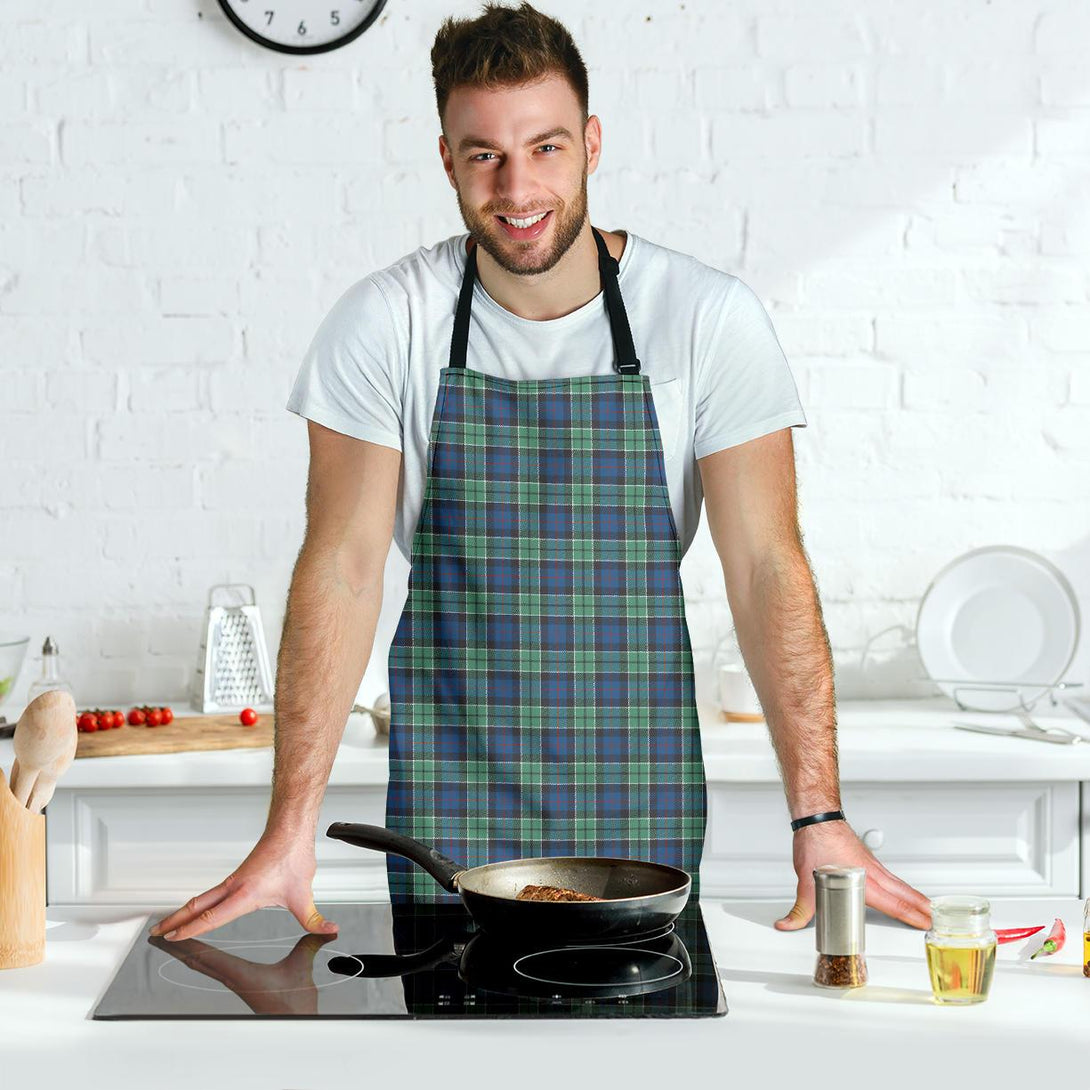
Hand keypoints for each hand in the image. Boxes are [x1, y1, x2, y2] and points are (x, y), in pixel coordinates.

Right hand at [148, 833, 337, 941]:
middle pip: (196, 906)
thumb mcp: (304, 894)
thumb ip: (314, 918)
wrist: (290, 828)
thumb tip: (328, 929)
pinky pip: (212, 892)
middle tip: (157, 933)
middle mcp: (234, 887)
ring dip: (183, 911)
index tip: (174, 938)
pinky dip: (198, 902)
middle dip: (175, 921)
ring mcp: (234, 880)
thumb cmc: (293, 855)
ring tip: (169, 923)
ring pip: (202, 898)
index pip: (211, 917)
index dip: (191, 929)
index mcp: (245, 894)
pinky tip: (198, 908)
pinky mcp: (239, 875)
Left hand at [775, 820, 931, 930]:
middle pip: (903, 894)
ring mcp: (871, 864)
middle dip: (921, 908)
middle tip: (935, 919)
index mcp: (862, 880)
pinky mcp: (867, 858)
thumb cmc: (815, 842)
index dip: (911, 915)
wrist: (817, 817)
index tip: (925, 924)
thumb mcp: (805, 881)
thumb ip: (800, 909)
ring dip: (914, 896)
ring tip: (927, 907)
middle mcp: (871, 872)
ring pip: (899, 884)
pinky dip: (902, 885)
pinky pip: (890, 875)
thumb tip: (788, 925)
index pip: (893, 903)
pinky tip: (901, 888)